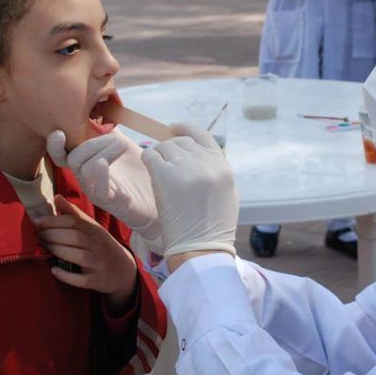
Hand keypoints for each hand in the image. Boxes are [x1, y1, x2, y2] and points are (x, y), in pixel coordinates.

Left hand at [36, 195, 138, 310]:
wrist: (123, 270)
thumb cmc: (101, 245)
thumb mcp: (92, 228)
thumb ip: (74, 214)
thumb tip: (56, 197)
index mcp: (96, 230)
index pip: (75, 221)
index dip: (54, 220)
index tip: (37, 221)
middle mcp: (98, 245)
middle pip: (75, 237)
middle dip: (53, 235)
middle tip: (39, 236)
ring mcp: (98, 263)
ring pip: (78, 256)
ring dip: (58, 251)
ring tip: (45, 248)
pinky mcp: (96, 280)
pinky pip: (81, 279)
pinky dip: (66, 275)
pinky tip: (54, 269)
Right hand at [47, 130, 162, 250]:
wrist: (158, 196)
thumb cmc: (138, 170)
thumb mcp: (121, 144)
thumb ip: (108, 130)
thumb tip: (101, 110)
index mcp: (86, 163)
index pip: (61, 155)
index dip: (55, 146)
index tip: (60, 132)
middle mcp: (86, 178)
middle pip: (72, 159)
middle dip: (92, 143)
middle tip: (116, 138)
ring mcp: (96, 190)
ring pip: (84, 170)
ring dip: (102, 152)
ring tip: (122, 145)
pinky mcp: (110, 202)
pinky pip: (97, 190)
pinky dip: (100, 175)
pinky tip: (105, 163)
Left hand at [140, 124, 237, 257]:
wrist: (201, 247)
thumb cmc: (214, 227)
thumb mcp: (226, 193)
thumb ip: (215, 171)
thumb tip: (200, 157)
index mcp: (221, 165)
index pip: (202, 134)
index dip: (186, 128)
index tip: (174, 127)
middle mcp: (204, 161)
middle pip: (180, 141)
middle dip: (171, 150)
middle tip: (165, 164)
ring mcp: (184, 167)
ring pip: (164, 147)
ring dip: (159, 157)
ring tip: (159, 174)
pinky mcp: (164, 175)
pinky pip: (150, 156)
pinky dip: (148, 160)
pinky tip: (150, 172)